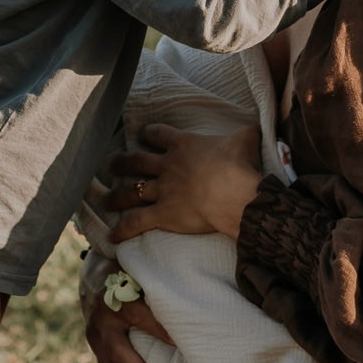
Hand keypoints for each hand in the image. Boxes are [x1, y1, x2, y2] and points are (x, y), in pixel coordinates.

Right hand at [82, 266, 175, 362]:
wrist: (94, 281)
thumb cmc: (128, 279)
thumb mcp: (139, 279)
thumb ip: (157, 292)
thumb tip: (192, 309)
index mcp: (119, 298)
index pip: (142, 317)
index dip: (160, 332)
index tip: (178, 346)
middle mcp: (105, 321)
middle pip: (121, 351)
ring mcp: (96, 337)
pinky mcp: (94, 349)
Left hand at [97, 121, 262, 243]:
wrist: (234, 192)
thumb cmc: (240, 163)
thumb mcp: (246, 138)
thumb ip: (246, 132)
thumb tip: (257, 126)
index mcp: (183, 144)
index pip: (159, 134)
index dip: (149, 133)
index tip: (142, 133)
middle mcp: (168, 166)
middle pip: (138, 161)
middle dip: (123, 162)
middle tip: (111, 164)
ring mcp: (163, 190)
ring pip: (132, 192)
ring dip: (116, 196)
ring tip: (105, 199)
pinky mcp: (163, 214)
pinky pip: (137, 222)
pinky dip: (123, 229)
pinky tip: (111, 236)